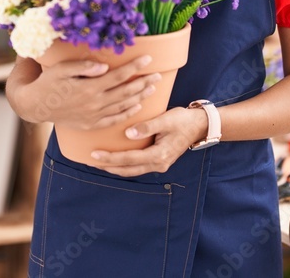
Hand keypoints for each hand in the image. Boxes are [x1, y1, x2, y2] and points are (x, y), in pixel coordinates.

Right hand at [15, 55, 161, 129]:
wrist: (35, 105)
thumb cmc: (48, 82)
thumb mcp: (61, 69)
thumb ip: (83, 66)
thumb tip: (104, 66)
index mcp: (89, 87)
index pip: (118, 76)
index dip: (135, 67)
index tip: (149, 59)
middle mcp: (94, 103)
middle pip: (125, 92)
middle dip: (144, 82)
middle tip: (158, 75)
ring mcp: (93, 116)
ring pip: (123, 106)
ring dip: (139, 97)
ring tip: (152, 88)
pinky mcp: (90, 124)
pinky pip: (113, 120)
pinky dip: (127, 114)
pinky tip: (136, 107)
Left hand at [88, 106, 208, 176]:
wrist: (199, 125)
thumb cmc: (183, 120)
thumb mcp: (166, 119)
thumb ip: (147, 127)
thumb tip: (128, 133)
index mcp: (159, 155)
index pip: (129, 159)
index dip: (110, 157)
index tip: (94, 154)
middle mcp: (158, 164)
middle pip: (128, 169)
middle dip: (108, 166)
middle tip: (90, 161)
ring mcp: (159, 164)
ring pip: (132, 170)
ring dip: (115, 167)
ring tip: (98, 162)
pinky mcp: (158, 161)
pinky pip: (137, 166)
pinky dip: (124, 165)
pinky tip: (115, 160)